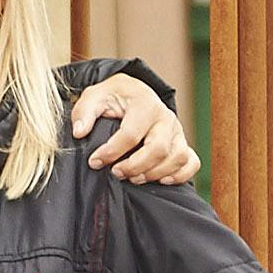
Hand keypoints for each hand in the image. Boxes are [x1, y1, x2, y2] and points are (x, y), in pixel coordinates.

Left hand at [69, 71, 197, 183]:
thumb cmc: (114, 97)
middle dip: (135, 166)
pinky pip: (192, 163)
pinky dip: (179, 175)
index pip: (131, 134)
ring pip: (176, 158)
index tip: (95, 161)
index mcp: (144, 103)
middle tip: (116, 173)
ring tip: (133, 177)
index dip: (111, 152)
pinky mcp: (183, 143)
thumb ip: (84, 112)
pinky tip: (160, 180)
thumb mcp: (94, 96)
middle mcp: (165, 117)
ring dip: (154, 173)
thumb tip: (80, 132)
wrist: (134, 93)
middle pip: (158, 149)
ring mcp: (177, 131)